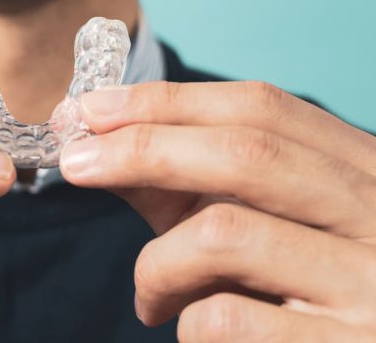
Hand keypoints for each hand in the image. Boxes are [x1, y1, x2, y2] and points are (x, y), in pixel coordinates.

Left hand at [59, 80, 375, 341]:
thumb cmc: (298, 290)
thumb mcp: (250, 224)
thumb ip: (180, 183)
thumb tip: (91, 141)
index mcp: (362, 170)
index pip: (261, 107)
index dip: (167, 100)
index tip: (93, 106)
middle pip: (247, 152)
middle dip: (143, 148)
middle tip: (74, 162)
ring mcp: (373, 287)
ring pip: (226, 234)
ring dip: (157, 263)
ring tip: (149, 293)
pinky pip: (227, 318)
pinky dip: (183, 320)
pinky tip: (183, 327)